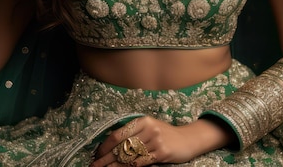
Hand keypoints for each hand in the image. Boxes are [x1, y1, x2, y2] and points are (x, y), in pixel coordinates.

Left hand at [90, 115, 231, 165]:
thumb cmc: (165, 134)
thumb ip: (133, 133)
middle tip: (94, 165)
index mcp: (142, 121)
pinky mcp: (161, 152)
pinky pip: (140, 163)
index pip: (118, 134)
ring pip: (129, 156)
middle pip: (121, 146)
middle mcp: (148, 129)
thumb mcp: (149, 128)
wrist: (187, 139)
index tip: (96, 154)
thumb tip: (110, 144)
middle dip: (105, 158)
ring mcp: (155, 141)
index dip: (105, 146)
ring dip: (114, 165)